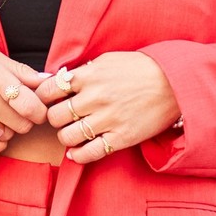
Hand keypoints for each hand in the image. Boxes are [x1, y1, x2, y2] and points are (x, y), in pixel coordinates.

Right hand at [0, 47, 48, 156]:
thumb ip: (24, 72)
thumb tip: (48, 82)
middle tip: (20, 110)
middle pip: (21, 124)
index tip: (41, 109)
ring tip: (3, 116)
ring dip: (10, 129)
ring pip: (6, 136)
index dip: (41, 111)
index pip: (30, 106)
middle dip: (27, 119)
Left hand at [36, 52, 180, 163]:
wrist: (173, 82)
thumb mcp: (108, 60)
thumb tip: (61, 79)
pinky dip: (78, 156)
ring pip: (67, 136)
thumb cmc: (140, 68)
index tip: (44, 100)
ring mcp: (107, 119)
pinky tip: (76, 152)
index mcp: (89, 76)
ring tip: (70, 132)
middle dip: (53, 117)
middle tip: (59, 117)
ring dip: (65, 136)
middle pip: (55, 115)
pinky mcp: (120, 137)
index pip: (50, 89)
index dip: (42, 96)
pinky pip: (90, 153)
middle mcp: (94, 98)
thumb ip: (84, 71)